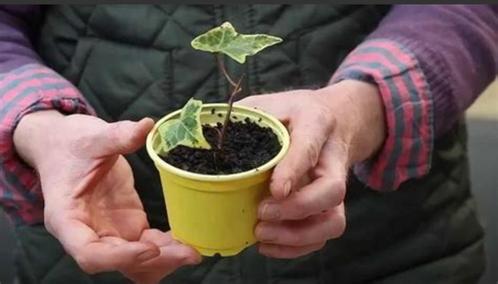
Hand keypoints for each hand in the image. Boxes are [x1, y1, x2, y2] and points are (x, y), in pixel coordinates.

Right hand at [14, 111, 200, 283]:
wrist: (64, 146)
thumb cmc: (69, 144)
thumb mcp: (91, 137)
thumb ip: (117, 135)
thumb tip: (147, 126)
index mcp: (68, 218)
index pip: (89, 253)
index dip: (120, 257)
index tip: (150, 248)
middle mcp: (88, 233)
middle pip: (120, 262)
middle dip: (155, 261)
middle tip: (190, 253)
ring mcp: (110, 232)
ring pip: (136, 262)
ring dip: (164, 260)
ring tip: (193, 250)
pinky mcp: (128, 225)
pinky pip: (148, 246)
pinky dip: (167, 248)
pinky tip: (189, 240)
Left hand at [238, 80, 385, 257]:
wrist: (331, 120)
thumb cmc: (292, 113)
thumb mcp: (269, 104)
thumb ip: (243, 116)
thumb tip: (202, 137)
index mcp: (316, 122)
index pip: (309, 147)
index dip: (293, 170)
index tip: (274, 190)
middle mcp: (332, 157)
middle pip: (331, 191)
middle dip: (297, 209)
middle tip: (261, 212)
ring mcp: (334, 185)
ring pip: (333, 221)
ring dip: (298, 236)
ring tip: (262, 234)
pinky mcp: (330, 206)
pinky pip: (324, 234)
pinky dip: (296, 247)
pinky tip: (268, 245)